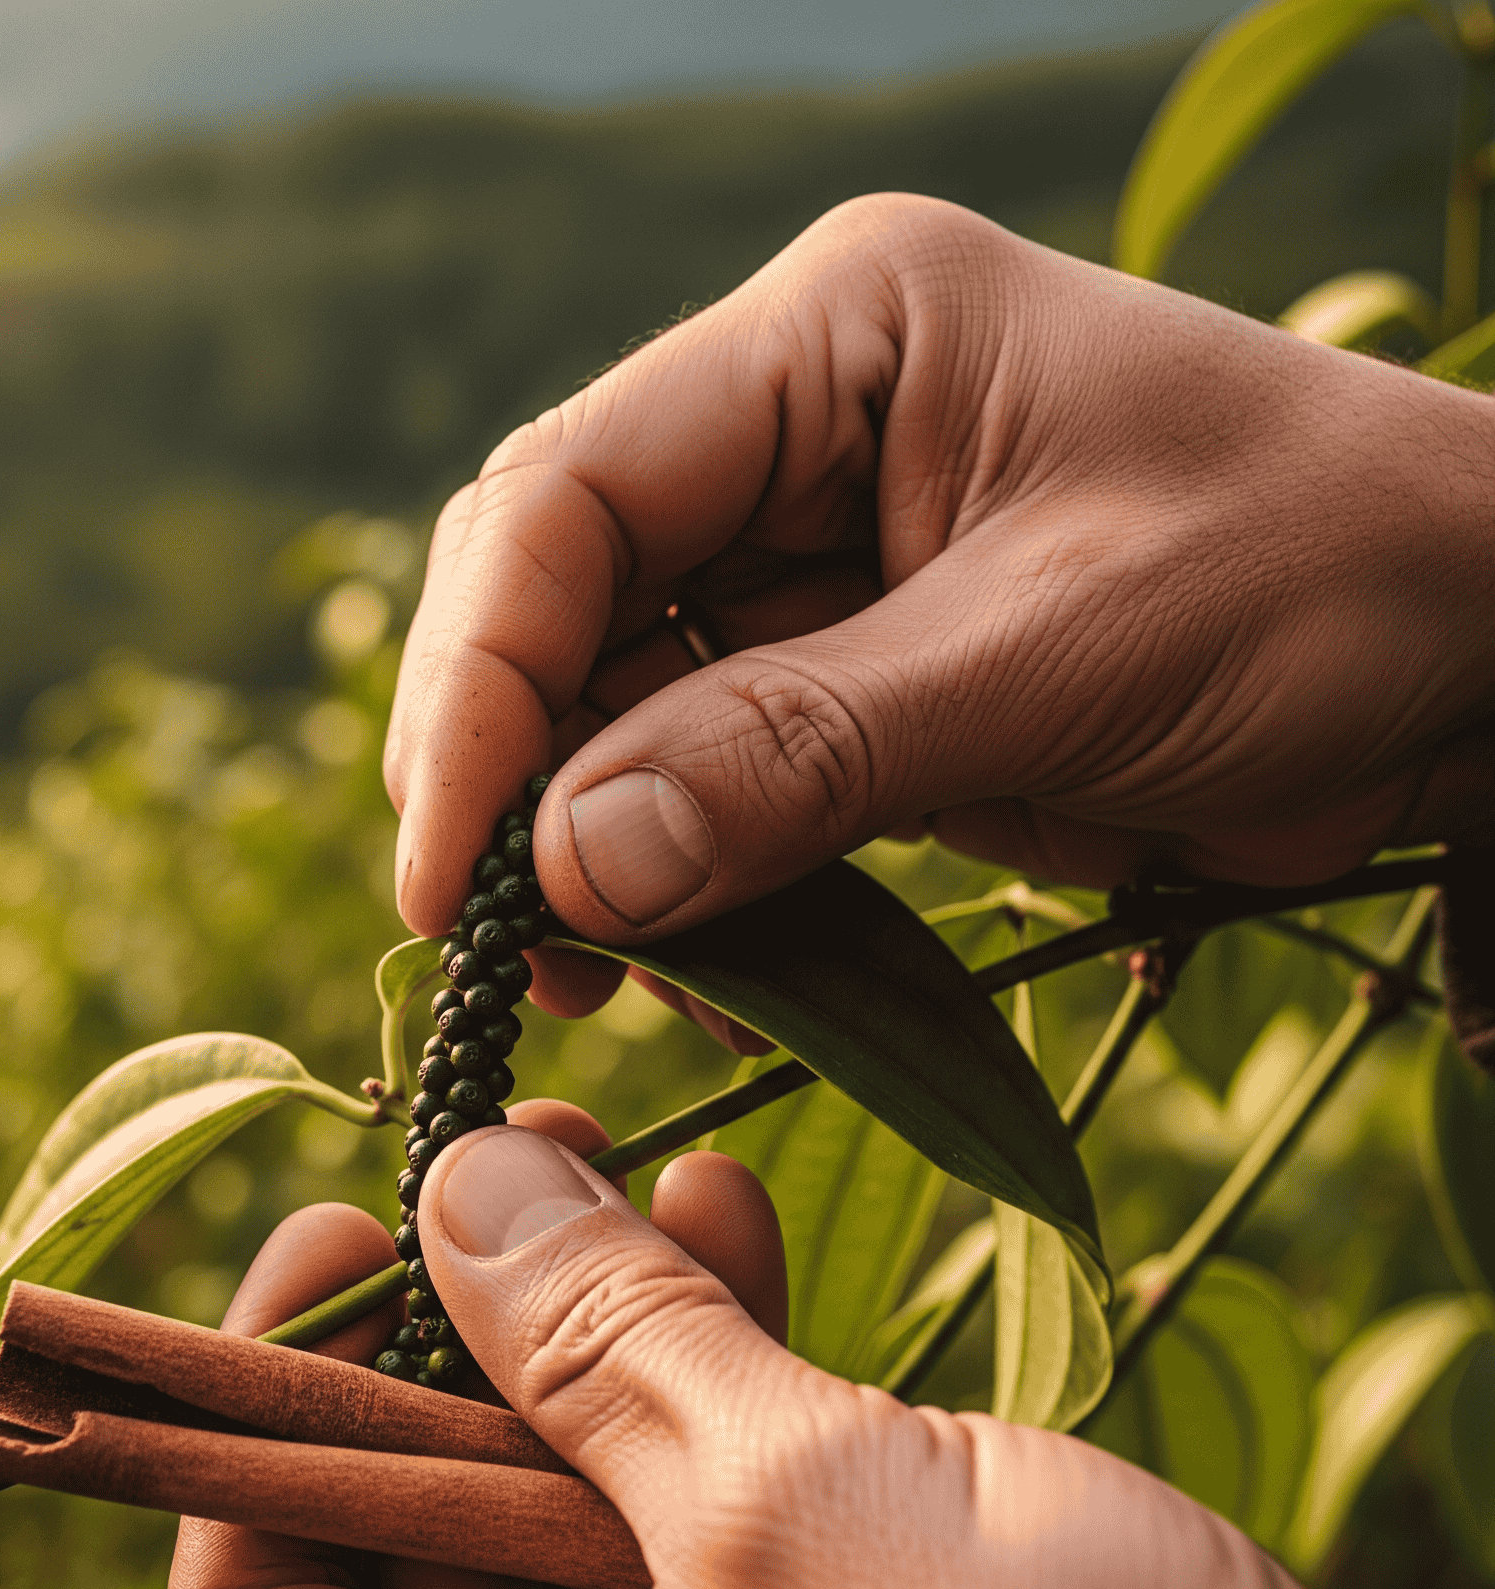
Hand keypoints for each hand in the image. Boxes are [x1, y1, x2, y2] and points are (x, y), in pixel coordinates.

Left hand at [166, 1114, 1491, 1588]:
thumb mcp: (792, 1509)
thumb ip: (597, 1338)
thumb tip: (450, 1192)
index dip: (268, 1414)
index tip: (331, 1235)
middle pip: (410, 1541)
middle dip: (450, 1332)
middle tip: (493, 1164)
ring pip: (559, 1508)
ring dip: (584, 1328)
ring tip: (613, 1157)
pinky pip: (690, 1518)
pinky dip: (698, 1377)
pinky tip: (724, 1219)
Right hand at [382, 194, 1494, 1025]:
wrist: (1473, 651)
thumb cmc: (1321, 576)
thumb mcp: (1062, 650)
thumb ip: (802, 751)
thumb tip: (565, 868)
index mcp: (833, 341)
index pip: (573, 495)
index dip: (484, 683)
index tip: (454, 871)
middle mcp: (788, 435)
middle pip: (557, 600)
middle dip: (513, 776)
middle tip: (499, 948)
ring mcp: (806, 566)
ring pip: (612, 709)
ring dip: (582, 852)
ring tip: (596, 987)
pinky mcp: (842, 685)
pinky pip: (703, 786)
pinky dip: (681, 888)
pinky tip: (699, 976)